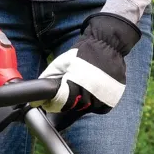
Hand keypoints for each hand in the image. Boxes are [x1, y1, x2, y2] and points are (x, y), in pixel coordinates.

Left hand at [42, 12, 140, 129]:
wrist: (107, 44)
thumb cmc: (83, 53)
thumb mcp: (62, 61)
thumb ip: (50, 75)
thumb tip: (40, 89)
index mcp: (76, 82)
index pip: (62, 102)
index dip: (55, 103)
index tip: (52, 101)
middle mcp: (91, 90)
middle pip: (76, 106)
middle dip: (70, 102)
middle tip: (70, 93)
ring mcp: (104, 94)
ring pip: (89, 108)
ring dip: (84, 103)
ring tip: (84, 90)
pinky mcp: (113, 96)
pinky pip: (101, 109)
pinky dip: (96, 105)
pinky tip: (94, 94)